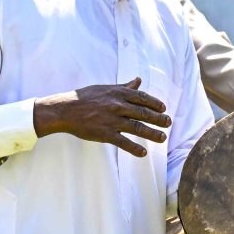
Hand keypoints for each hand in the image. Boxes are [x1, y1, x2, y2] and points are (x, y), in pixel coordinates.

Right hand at [33, 77, 170, 156]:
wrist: (65, 110)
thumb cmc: (85, 98)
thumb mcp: (105, 89)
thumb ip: (123, 87)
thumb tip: (138, 80)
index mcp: (118, 93)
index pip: (142, 98)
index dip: (154, 103)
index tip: (163, 108)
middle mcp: (117, 106)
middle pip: (143, 112)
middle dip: (158, 118)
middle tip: (168, 123)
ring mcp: (111, 120)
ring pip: (137, 127)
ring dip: (152, 133)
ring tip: (163, 138)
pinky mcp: (104, 133)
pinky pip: (123, 142)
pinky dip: (134, 148)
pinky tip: (143, 153)